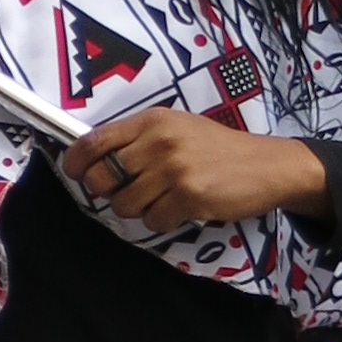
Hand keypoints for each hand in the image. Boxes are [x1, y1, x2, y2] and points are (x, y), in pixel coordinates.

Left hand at [62, 108, 330, 231]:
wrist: (267, 165)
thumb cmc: (218, 148)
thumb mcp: (177, 128)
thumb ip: (139, 139)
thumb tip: (95, 159)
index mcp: (152, 120)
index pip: (94, 141)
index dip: (75, 161)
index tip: (75, 173)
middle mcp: (159, 142)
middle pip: (101, 177)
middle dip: (106, 191)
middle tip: (125, 192)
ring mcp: (173, 170)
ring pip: (124, 204)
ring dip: (138, 209)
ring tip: (162, 198)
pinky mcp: (189, 197)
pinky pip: (152, 221)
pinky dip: (162, 221)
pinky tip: (181, 208)